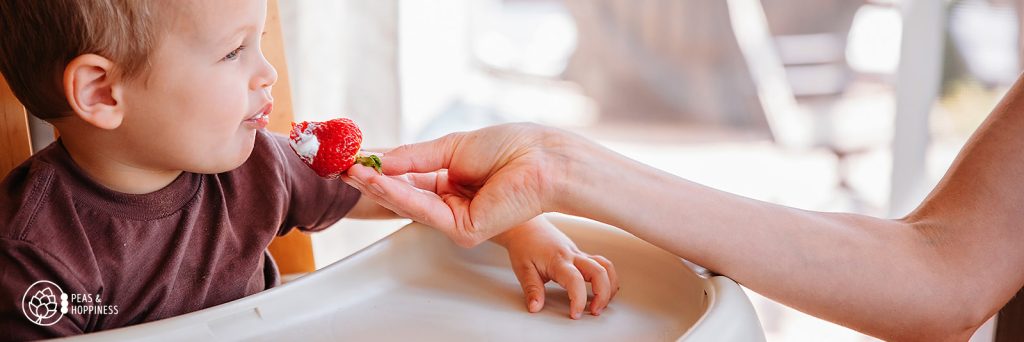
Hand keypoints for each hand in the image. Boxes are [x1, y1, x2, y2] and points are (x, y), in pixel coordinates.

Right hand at [343, 123, 587, 246]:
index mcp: (453, 180)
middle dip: (372, 181)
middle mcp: (453, 202)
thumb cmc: (511, 148)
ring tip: (351, 172)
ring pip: (409, 204)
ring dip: (378, 187)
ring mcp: (457, 219)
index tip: (353, 160)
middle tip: (342, 168)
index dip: (381, 170)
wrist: (541, 159)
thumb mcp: (452, 147)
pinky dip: (398, 194)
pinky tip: (377, 180)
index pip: (408, 178)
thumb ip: (414, 157)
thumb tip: (379, 159)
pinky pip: (423, 209)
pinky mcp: (463, 229)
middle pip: (404, 194)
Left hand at [495, 217, 618, 318]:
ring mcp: (578, 254)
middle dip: (603, 295)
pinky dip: (607, 278)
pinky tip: (602, 289)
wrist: (525, 225)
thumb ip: (532, 289)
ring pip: (605, 266)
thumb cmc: (523, 244)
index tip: (575, 314)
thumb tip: (535, 307)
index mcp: (558, 260)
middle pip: (599, 272)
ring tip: (601, 303)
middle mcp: (572, 255)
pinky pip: (601, 264)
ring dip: (609, 286)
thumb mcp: (523, 269)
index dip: (578, 300)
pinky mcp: (580, 254)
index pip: (575, 281)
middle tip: (594, 311)